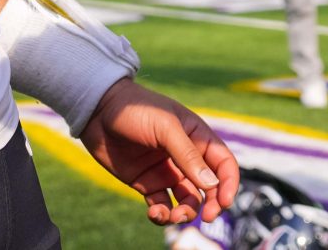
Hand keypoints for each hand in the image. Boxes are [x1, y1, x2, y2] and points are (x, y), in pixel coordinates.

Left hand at [77, 77, 239, 226]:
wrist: (98, 111)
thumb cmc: (137, 110)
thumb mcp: (166, 128)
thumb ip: (188, 156)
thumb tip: (212, 185)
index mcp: (197, 137)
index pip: (224, 163)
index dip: (229, 184)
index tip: (224, 203)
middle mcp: (186, 157)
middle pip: (209, 188)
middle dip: (211, 204)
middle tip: (205, 218)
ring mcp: (167, 171)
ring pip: (187, 201)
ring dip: (185, 213)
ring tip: (172, 216)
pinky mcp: (147, 183)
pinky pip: (162, 206)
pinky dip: (162, 215)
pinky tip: (154, 213)